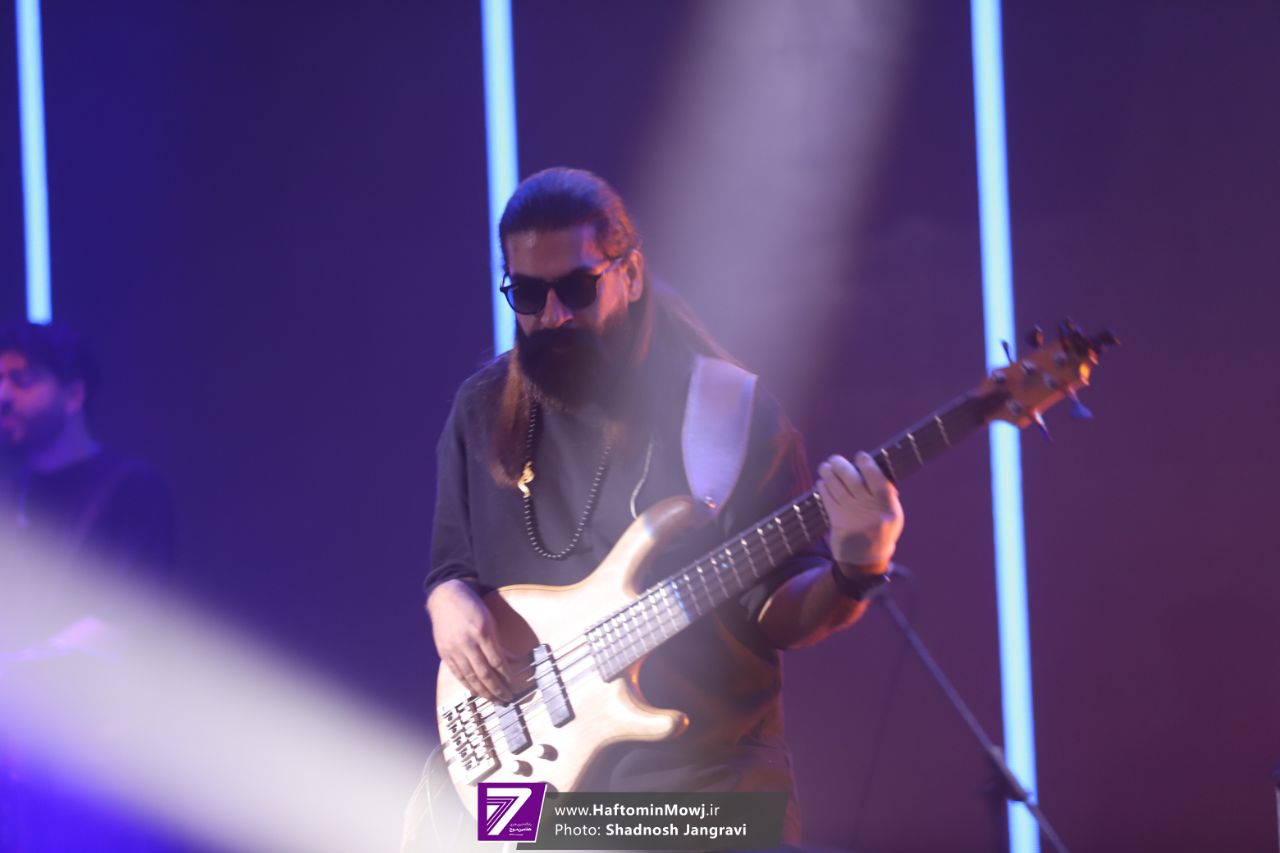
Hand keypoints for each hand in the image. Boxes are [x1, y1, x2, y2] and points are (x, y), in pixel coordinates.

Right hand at [426, 579, 517, 702]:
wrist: (446, 598)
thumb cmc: (472, 608)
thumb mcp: (491, 621)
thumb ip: (500, 643)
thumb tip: (514, 662)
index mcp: (482, 632)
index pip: (497, 661)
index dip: (507, 676)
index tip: (515, 686)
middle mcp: (467, 643)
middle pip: (484, 673)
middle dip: (497, 689)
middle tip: (507, 699)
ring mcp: (454, 649)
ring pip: (470, 677)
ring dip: (484, 692)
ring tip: (494, 700)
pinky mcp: (444, 654)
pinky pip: (458, 674)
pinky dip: (468, 686)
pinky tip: (477, 693)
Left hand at [817, 452, 903, 568]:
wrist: (865, 559)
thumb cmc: (881, 530)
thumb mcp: (892, 514)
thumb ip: (884, 494)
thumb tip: (869, 468)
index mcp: (888, 507)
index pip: (878, 479)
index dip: (868, 465)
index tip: (860, 455)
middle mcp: (870, 510)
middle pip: (853, 480)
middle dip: (841, 466)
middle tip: (835, 459)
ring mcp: (852, 515)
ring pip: (837, 488)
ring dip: (828, 474)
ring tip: (825, 467)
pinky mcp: (837, 521)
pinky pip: (828, 499)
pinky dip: (823, 489)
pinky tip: (822, 482)